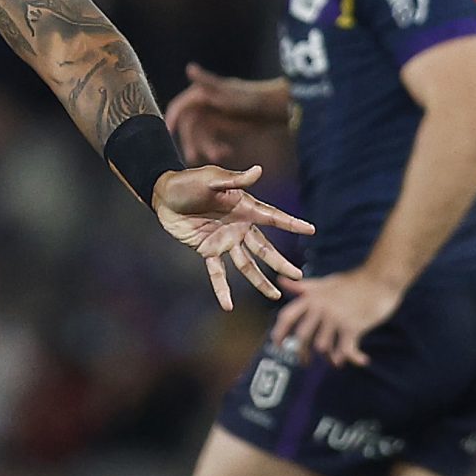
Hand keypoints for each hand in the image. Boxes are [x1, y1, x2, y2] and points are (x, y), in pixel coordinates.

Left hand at [151, 163, 313, 308]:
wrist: (164, 195)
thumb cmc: (189, 181)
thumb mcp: (212, 179)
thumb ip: (235, 179)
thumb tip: (259, 170)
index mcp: (244, 207)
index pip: (273, 217)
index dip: (291, 224)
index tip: (311, 229)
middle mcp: (239, 226)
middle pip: (264, 248)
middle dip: (280, 263)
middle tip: (298, 275)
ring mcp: (225, 240)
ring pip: (247, 264)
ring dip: (260, 281)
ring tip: (275, 295)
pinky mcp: (208, 250)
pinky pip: (217, 272)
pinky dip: (222, 289)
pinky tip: (228, 306)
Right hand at [165, 63, 286, 162]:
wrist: (277, 106)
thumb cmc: (252, 97)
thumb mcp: (228, 93)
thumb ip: (208, 82)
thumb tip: (190, 68)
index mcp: (202, 93)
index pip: (180, 107)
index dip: (172, 120)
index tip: (169, 134)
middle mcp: (206, 104)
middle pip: (190, 125)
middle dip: (192, 142)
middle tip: (193, 158)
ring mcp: (214, 115)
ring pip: (201, 135)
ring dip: (206, 147)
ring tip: (218, 157)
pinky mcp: (223, 125)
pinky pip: (213, 138)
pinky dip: (216, 146)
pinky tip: (226, 153)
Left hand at [270, 267, 402, 366]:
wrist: (381, 278)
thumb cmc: (355, 282)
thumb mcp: (326, 282)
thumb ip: (304, 286)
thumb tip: (282, 280)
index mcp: (312, 297)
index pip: (287, 316)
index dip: (279, 332)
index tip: (278, 344)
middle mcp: (321, 308)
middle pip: (302, 337)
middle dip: (302, 353)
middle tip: (305, 362)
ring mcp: (336, 318)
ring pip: (322, 347)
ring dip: (329, 357)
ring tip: (336, 360)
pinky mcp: (352, 327)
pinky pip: (345, 351)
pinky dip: (353, 359)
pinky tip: (362, 360)